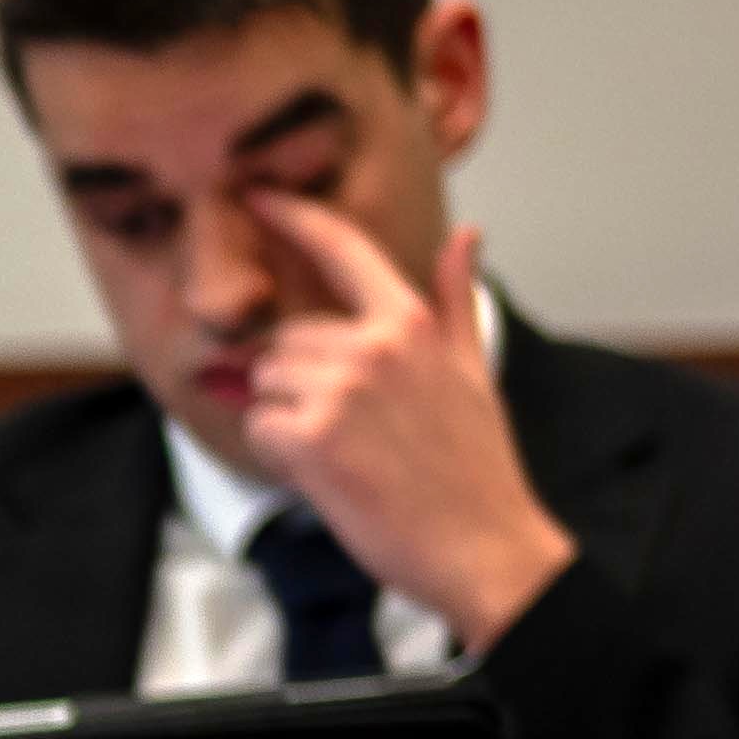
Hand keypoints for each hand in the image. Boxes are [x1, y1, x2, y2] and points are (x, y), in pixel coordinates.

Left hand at [236, 195, 575, 649]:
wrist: (482, 546)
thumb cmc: (475, 466)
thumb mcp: (474, 369)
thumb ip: (454, 300)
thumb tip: (466, 234)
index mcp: (412, 322)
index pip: (344, 250)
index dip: (295, 217)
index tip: (256, 192)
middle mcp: (373, 345)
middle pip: (286, 339)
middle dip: (299, 380)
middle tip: (352, 430)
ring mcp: (339, 389)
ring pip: (267, 383)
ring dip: (288, 418)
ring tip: (345, 452)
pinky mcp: (311, 438)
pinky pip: (258, 427)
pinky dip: (279, 453)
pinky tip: (328, 473)